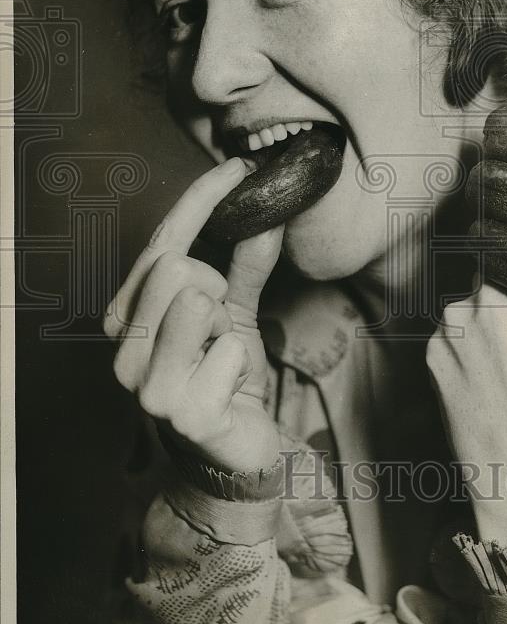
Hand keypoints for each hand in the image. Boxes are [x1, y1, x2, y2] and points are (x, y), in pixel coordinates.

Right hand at [103, 157, 282, 472]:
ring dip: (227, 326)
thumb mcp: (234, 315)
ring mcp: (144, 384)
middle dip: (216, 287)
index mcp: (127, 318)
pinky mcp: (179, 412)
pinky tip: (230, 389)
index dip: (200, 199)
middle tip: (221, 325)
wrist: (233, 455)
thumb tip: (267, 215)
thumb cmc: (225, 380)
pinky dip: (243, 363)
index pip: (160, 243)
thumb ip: (244, 266)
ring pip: (197, 300)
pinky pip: (231, 349)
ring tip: (221, 356)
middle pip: (176, 267)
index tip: (239, 168)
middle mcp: (122, 349)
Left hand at [427, 282, 506, 544]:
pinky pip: (450, 345)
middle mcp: (462, 310)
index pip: (502, 260)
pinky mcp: (428, 366)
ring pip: (463, 320)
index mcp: (499, 296)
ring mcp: (440, 339)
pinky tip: (488, 386)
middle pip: (481, 292)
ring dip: (479, 333)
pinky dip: (465, 357)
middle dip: (499, 308)